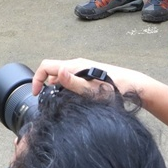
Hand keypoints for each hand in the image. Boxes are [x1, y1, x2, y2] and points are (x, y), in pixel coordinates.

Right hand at [31, 58, 146, 98]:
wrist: (131, 85)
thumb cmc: (112, 88)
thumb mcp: (89, 89)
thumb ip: (72, 82)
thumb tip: (58, 71)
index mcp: (73, 65)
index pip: (46, 66)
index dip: (37, 79)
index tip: (36, 94)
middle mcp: (76, 64)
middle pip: (53, 71)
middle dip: (46, 85)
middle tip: (48, 102)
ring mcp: (82, 69)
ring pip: (62, 76)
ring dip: (56, 87)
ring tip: (60, 103)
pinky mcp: (88, 74)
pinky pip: (71, 79)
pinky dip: (66, 88)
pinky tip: (73, 100)